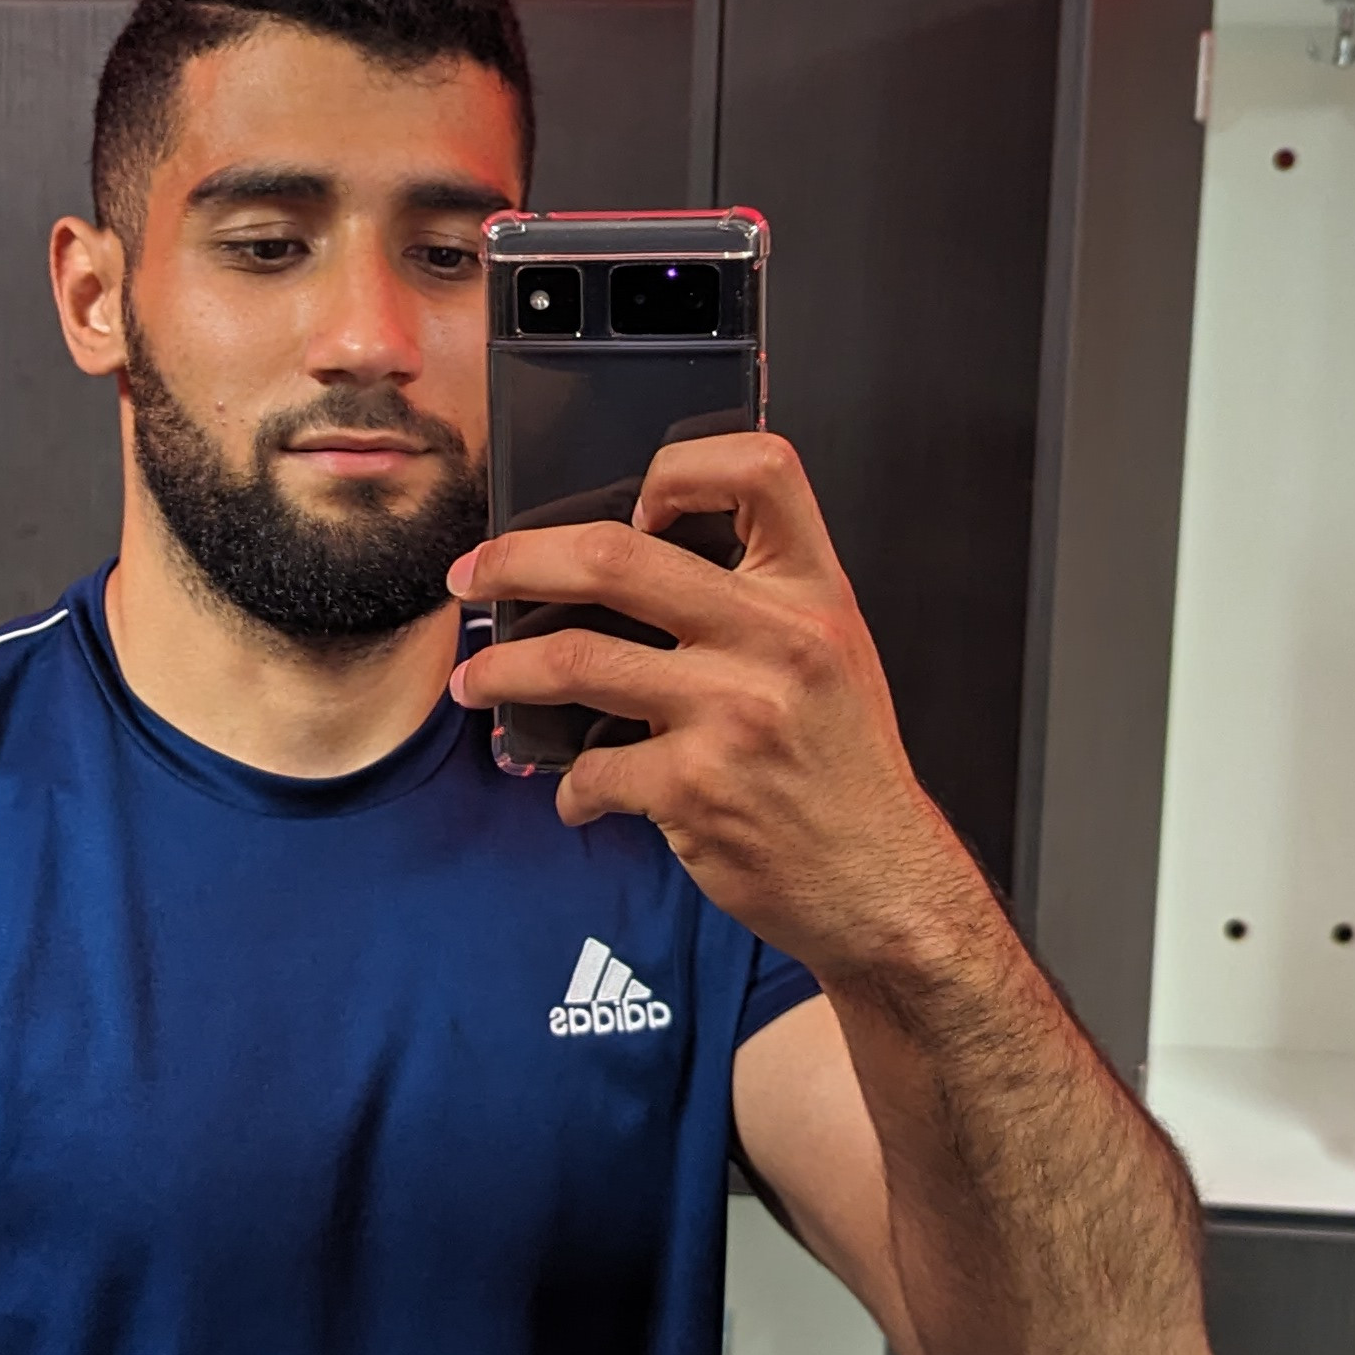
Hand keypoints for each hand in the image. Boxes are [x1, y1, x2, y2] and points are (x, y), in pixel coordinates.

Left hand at [448, 432, 971, 979]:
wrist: (882, 884)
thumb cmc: (845, 769)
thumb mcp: (833, 655)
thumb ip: (757, 602)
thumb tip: (637, 565)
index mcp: (812, 592)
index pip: (758, 470)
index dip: (681, 470)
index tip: (630, 507)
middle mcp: (775, 640)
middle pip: (614, 558)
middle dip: (516, 561)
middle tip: (472, 575)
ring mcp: (732, 713)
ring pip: (574, 660)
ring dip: (502, 671)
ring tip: (476, 680)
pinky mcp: (695, 788)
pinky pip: (591, 770)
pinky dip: (569, 788)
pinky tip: (576, 795)